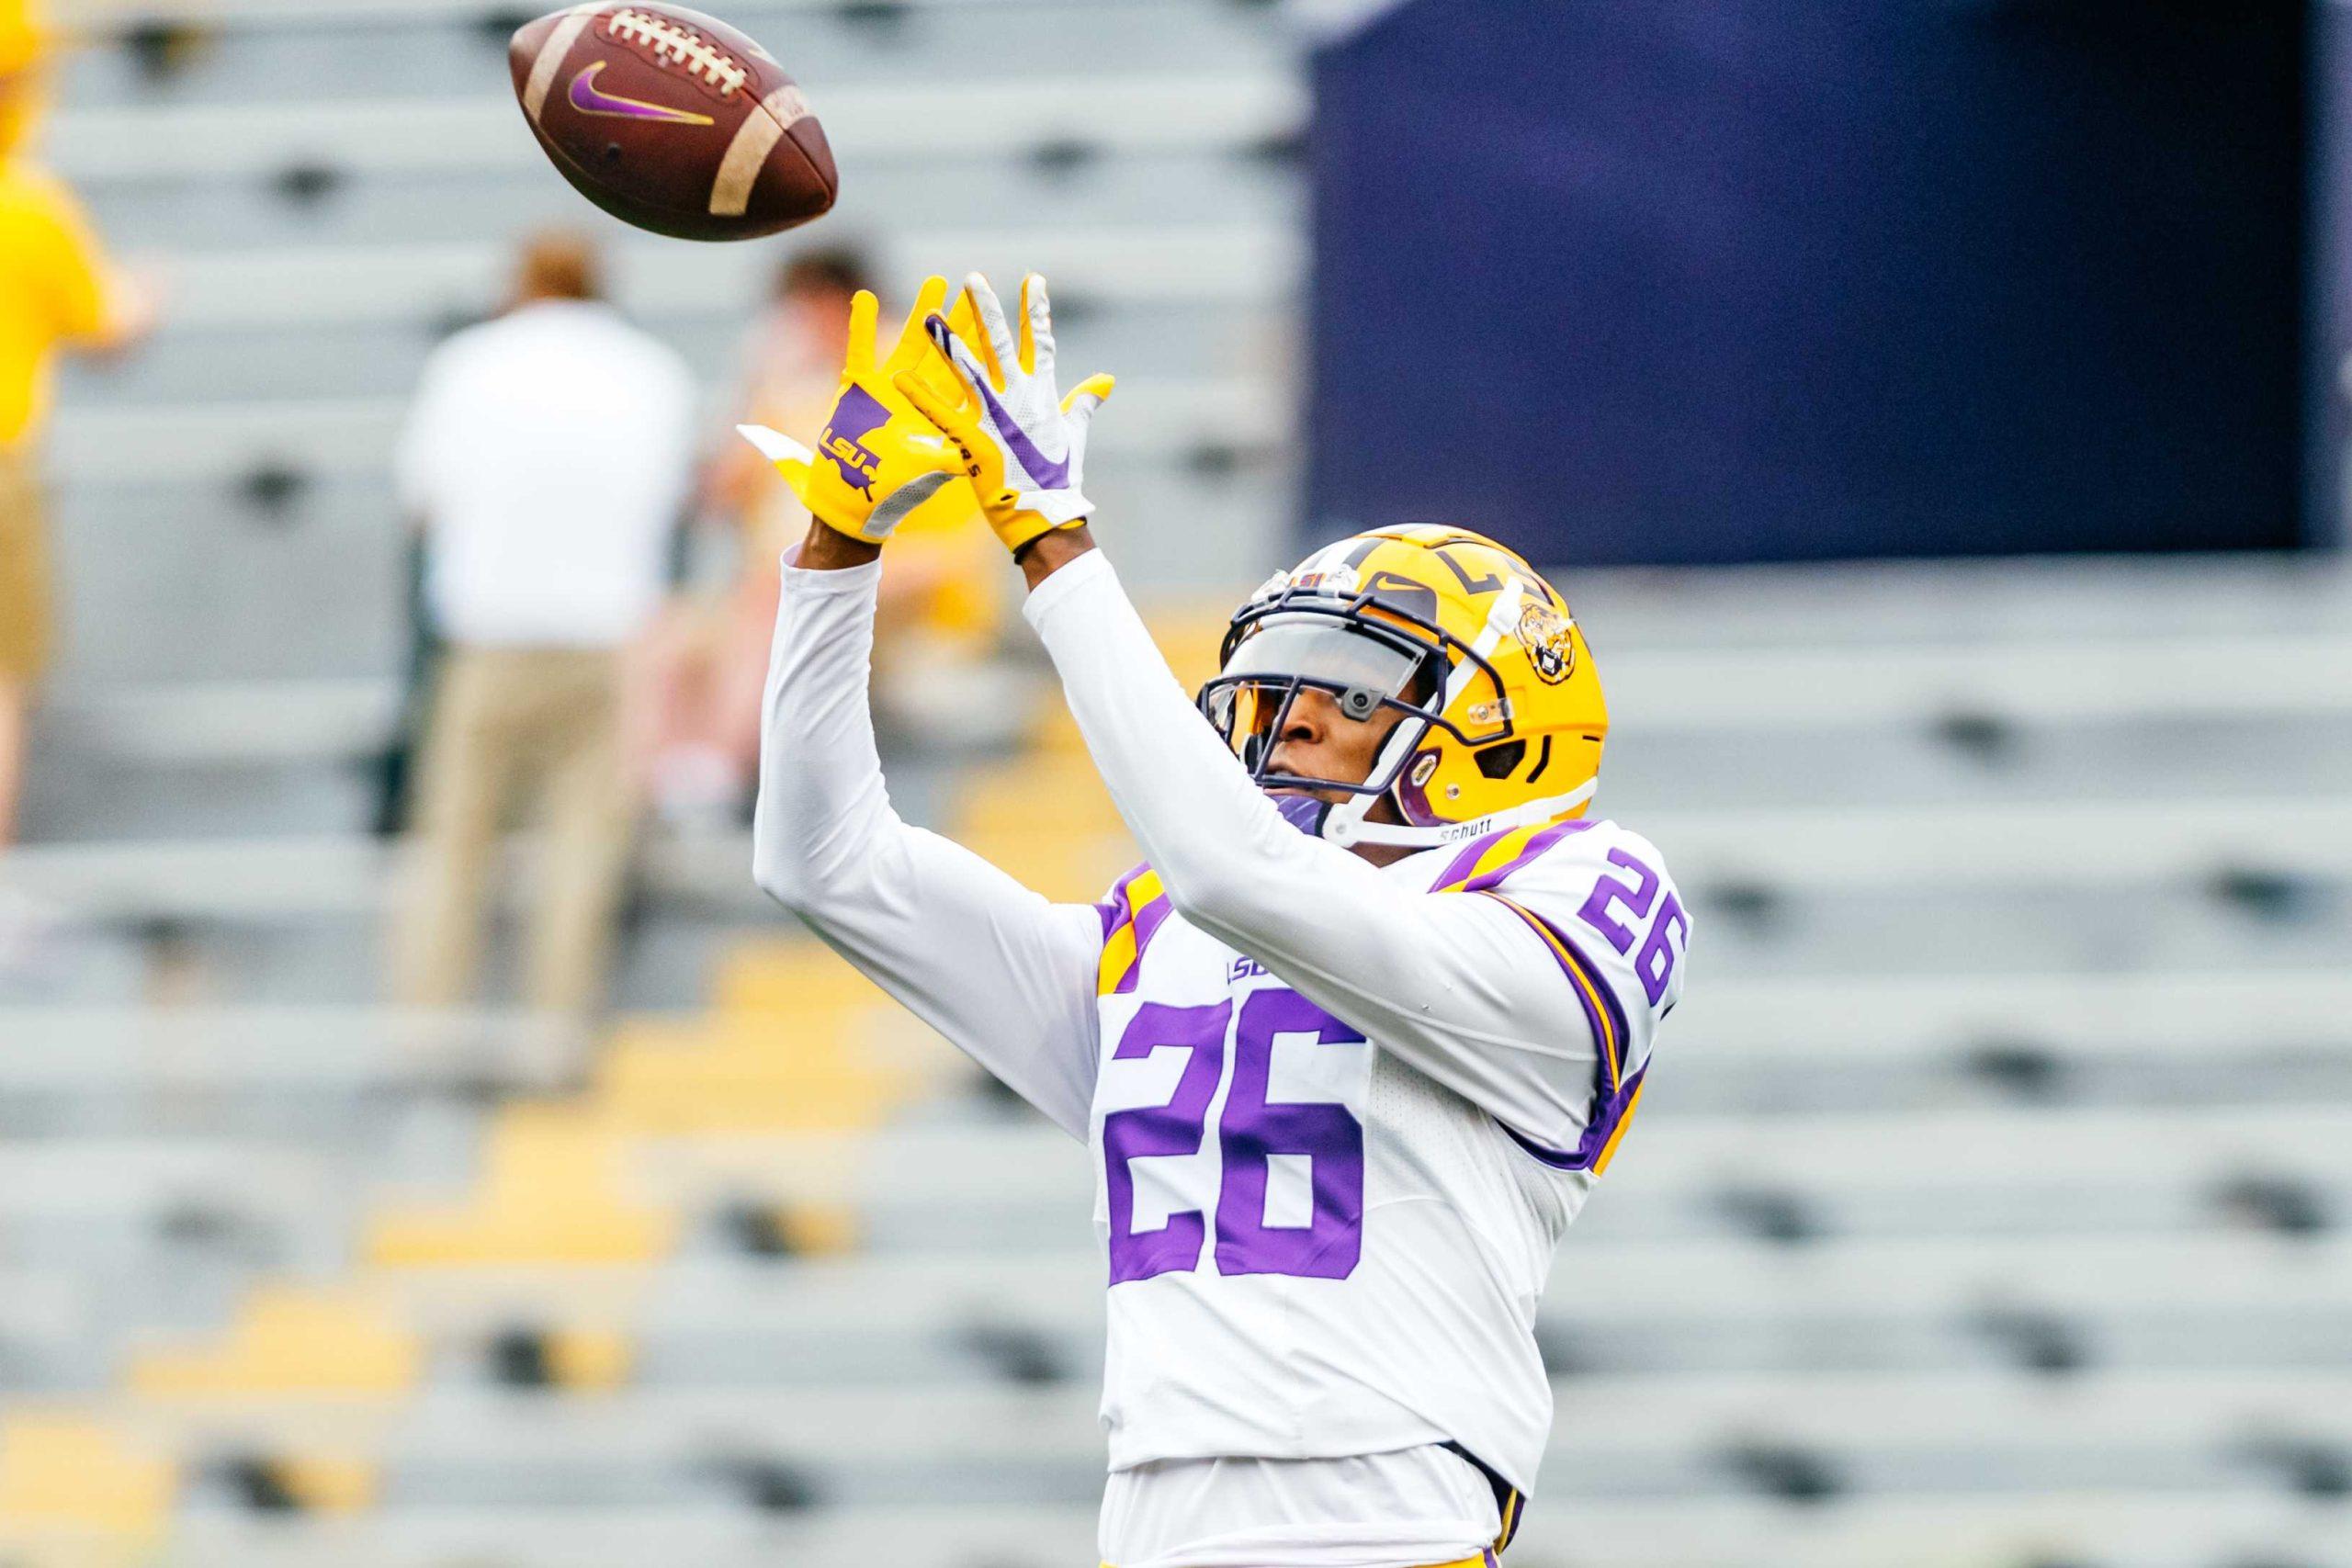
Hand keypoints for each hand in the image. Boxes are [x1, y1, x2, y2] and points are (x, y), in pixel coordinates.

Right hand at [737, 275, 969, 544]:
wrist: (857, 500)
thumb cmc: (898, 489)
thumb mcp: (932, 470)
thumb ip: (954, 459)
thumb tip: (978, 460)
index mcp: (942, 414)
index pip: (971, 376)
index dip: (985, 350)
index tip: (1003, 322)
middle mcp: (921, 396)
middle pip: (946, 351)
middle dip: (960, 321)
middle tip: (974, 287)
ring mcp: (889, 389)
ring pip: (910, 343)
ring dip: (922, 314)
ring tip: (936, 284)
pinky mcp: (858, 389)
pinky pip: (861, 351)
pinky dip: (863, 326)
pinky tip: (867, 298)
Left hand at [892, 272, 1112, 555]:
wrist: (1048, 517)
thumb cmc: (1059, 479)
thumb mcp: (1074, 434)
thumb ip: (1083, 402)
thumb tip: (1106, 380)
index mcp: (1042, 395)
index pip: (1041, 343)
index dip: (1037, 311)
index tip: (1033, 279)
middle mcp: (1020, 399)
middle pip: (1001, 345)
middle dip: (987, 310)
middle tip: (974, 278)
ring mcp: (997, 419)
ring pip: (969, 371)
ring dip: (949, 343)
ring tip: (930, 315)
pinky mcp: (976, 442)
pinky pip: (942, 414)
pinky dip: (920, 397)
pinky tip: (900, 379)